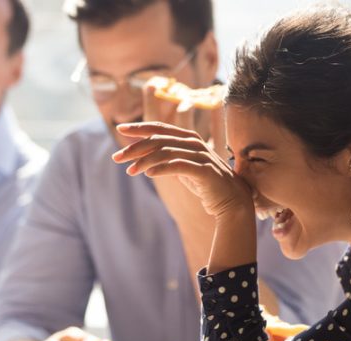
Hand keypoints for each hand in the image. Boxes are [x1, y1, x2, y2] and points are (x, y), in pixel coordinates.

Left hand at [113, 121, 252, 218]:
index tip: (120, 128)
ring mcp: (200, 156)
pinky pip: (178, 166)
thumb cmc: (207, 185)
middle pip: (159, 139)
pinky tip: (148, 174)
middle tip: (117, 157)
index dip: (139, 127)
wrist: (233, 202)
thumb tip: (142, 158)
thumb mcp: (184, 168)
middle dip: (135, 147)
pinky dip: (161, 168)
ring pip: (165, 151)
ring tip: (130, 171)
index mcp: (189, 139)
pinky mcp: (204, 171)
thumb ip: (169, 158)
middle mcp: (194, 143)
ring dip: (144, 160)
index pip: (160, 128)